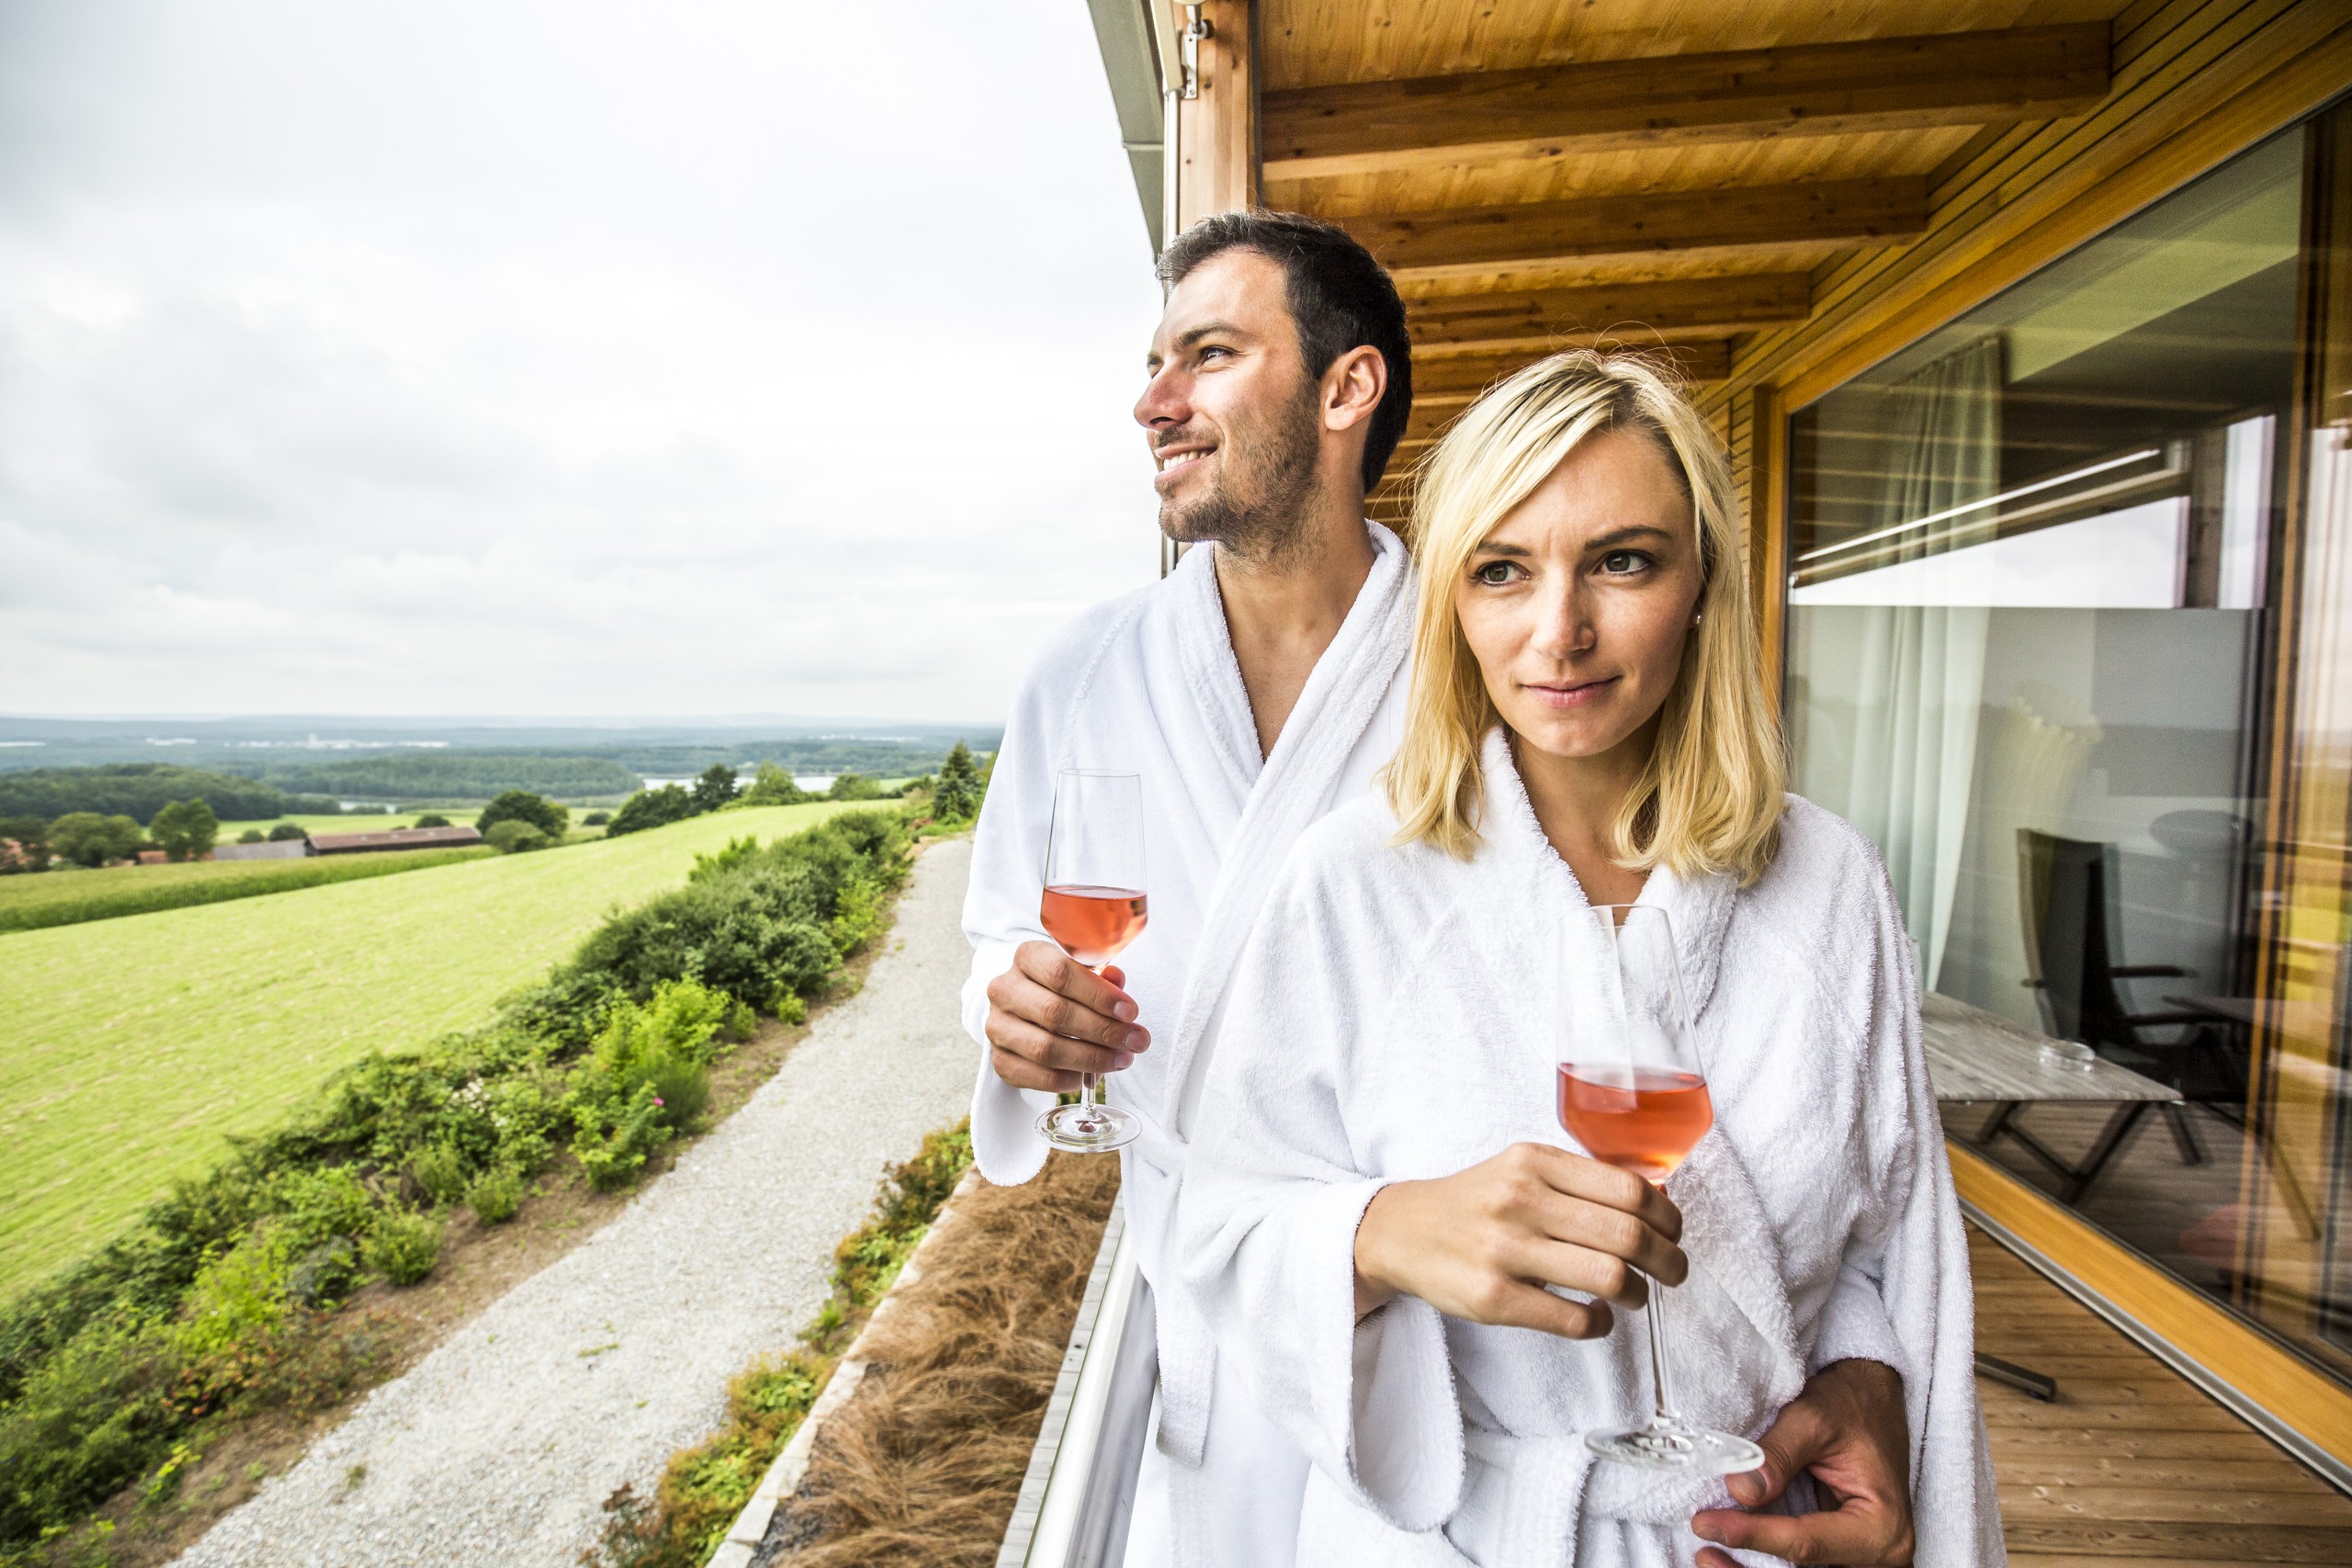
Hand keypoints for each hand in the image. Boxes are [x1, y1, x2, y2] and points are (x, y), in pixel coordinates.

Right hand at [983, 941, 1149, 1092]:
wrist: (1027, 1011)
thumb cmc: (1063, 989)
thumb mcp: (1084, 974)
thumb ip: (1102, 977)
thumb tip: (1116, 981)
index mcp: (1028, 957)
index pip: (1060, 973)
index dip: (1099, 995)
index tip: (1130, 1012)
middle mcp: (1005, 989)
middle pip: (1055, 1012)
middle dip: (1103, 1030)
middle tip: (1135, 1041)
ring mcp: (997, 1026)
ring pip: (1046, 1048)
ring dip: (1091, 1058)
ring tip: (1121, 1060)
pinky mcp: (999, 1059)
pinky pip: (1037, 1076)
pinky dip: (1068, 1080)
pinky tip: (1089, 1076)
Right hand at [1352, 1143, 1684, 1339]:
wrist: (1401, 1231)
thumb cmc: (1476, 1202)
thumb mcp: (1520, 1168)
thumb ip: (1577, 1181)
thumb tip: (1655, 1206)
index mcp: (1534, 1162)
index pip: (1628, 1188)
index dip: (1667, 1217)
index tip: (1675, 1232)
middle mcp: (1520, 1200)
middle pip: (1627, 1234)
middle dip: (1668, 1260)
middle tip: (1674, 1273)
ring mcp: (1504, 1250)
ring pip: (1608, 1276)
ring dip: (1637, 1293)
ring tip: (1634, 1295)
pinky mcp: (1493, 1298)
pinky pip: (1573, 1319)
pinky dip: (1599, 1324)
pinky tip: (1597, 1318)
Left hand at [1692, 1358, 1913, 1566]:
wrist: (1872, 1398)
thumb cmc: (1851, 1404)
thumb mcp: (1813, 1419)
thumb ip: (1778, 1455)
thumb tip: (1740, 1490)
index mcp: (1882, 1526)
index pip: (1806, 1542)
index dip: (1753, 1535)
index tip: (1705, 1523)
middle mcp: (1878, 1554)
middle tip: (1704, 1553)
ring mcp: (1859, 1557)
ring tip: (1708, 1556)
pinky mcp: (1840, 1552)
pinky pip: (1803, 1565)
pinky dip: (1764, 1560)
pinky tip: (1728, 1552)